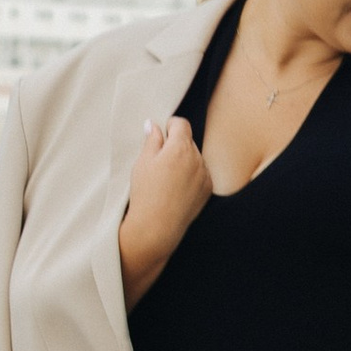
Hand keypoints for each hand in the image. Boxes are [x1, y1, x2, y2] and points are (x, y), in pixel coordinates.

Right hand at [119, 114, 211, 307]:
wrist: (157, 226)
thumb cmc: (145, 193)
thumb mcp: (142, 163)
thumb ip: (151, 140)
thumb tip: (154, 124)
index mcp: (179, 148)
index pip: (181, 124)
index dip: (170, 126)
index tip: (162, 134)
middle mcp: (197, 158)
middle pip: (188, 141)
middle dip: (176, 145)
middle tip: (159, 160)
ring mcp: (205, 174)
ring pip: (195, 157)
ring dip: (184, 160)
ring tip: (167, 178)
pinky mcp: (208, 188)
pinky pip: (201, 173)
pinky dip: (192, 174)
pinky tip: (177, 188)